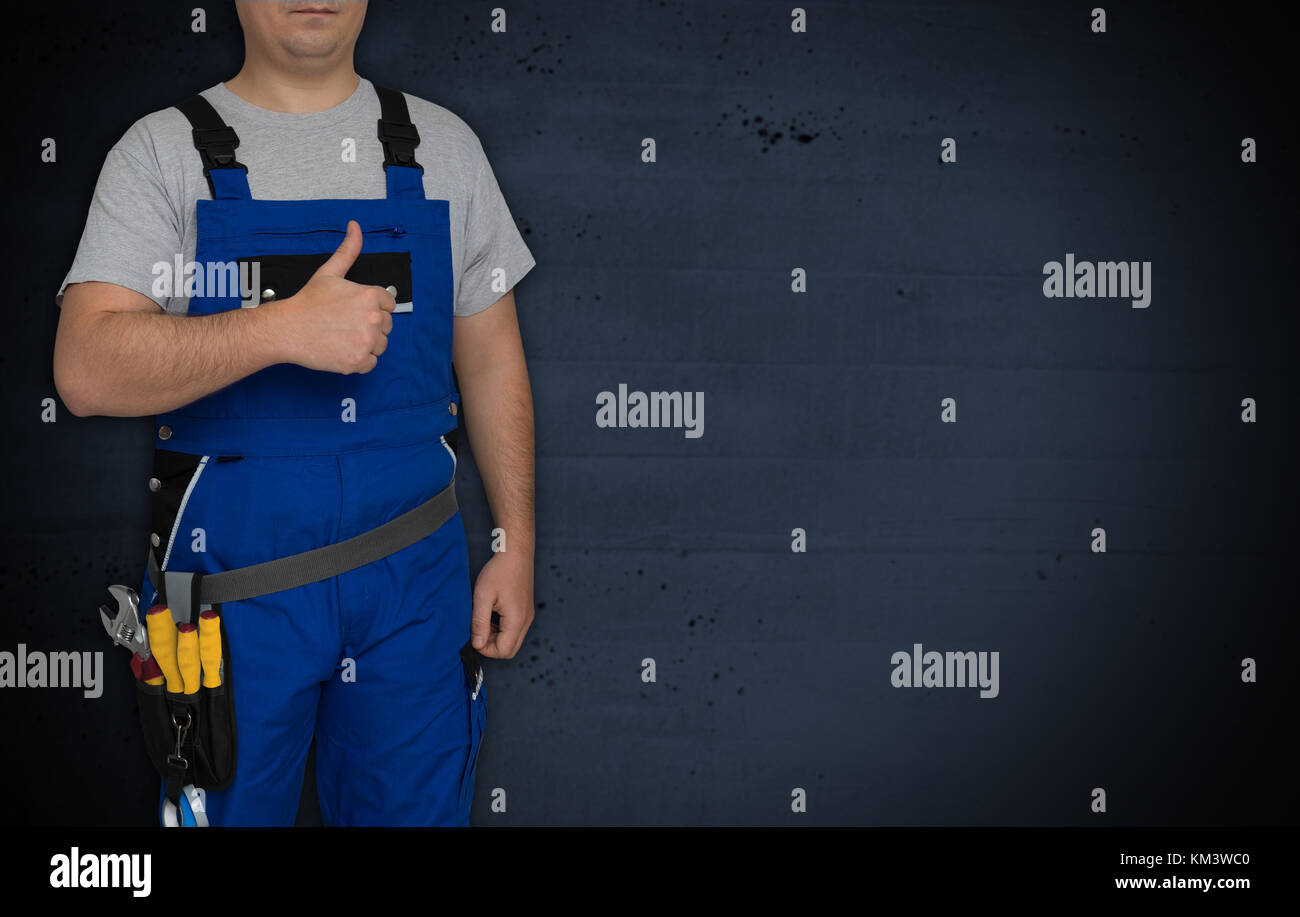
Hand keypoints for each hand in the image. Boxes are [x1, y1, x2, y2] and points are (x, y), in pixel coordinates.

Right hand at [268, 220, 395, 374]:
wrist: (287, 329)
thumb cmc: (308, 302)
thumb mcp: (330, 272)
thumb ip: (348, 250)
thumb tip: (355, 226)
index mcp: (370, 296)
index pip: (389, 304)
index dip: (372, 307)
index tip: (355, 310)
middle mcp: (373, 318)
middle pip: (387, 326)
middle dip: (370, 325)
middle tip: (345, 324)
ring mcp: (366, 342)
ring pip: (381, 345)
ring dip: (367, 344)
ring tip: (343, 336)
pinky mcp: (358, 361)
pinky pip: (371, 363)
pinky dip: (359, 360)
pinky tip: (342, 349)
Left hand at [470, 547, 534, 657]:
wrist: (515, 552)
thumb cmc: (499, 571)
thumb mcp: (483, 597)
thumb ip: (480, 623)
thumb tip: (477, 645)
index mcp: (517, 619)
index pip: (503, 651)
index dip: (485, 649)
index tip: (473, 636)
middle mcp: (526, 620)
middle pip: (510, 649)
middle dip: (491, 646)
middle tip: (477, 631)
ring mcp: (527, 616)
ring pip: (512, 640)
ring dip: (495, 638)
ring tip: (482, 622)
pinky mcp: (525, 610)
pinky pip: (514, 630)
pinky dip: (501, 630)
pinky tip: (490, 616)